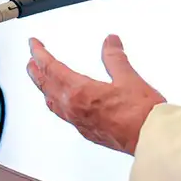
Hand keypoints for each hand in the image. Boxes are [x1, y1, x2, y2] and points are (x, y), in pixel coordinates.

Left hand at [27, 35, 165, 154]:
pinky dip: (57, 103)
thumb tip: (109, 42)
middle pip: (46, 86)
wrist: (150, 139)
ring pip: (52, 102)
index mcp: (79, 92)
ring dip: (44, 88)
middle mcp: (74, 109)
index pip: (51, 69)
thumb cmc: (141, 114)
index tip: (34, 44)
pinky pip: (63, 115)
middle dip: (36, 71)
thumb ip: (115, 58)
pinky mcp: (88, 132)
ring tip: (41, 80)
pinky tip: (63, 103)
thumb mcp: (128, 77)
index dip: (40, 54)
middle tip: (31, 60)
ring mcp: (79, 123)